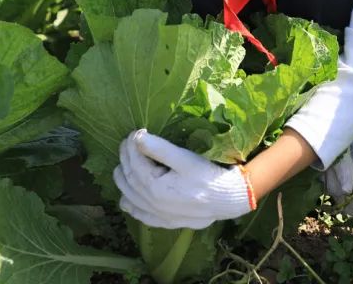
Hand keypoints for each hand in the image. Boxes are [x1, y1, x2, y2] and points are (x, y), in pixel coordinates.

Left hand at [114, 129, 252, 229]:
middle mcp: (151, 203)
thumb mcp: (186, 159)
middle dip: (125, 157)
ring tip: (122, 164)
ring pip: (130, 196)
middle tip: (127, 143)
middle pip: (129, 177)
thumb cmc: (208, 175)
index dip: (131, 145)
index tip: (134, 131)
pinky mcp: (165, 222)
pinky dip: (130, 206)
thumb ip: (160, 149)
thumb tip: (137, 138)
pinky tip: (126, 200)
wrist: (229, 199)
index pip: (135, 162)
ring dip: (123, 179)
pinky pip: (140, 215)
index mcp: (155, 186)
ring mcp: (157, 214)